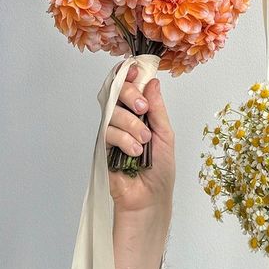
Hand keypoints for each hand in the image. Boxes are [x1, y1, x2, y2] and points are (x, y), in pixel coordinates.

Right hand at [106, 66, 174, 219]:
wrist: (150, 198)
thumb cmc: (160, 170)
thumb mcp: (166, 134)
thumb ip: (157, 109)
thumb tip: (153, 82)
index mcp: (140, 113)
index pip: (130, 86)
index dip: (129, 75)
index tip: (135, 70)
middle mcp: (124, 119)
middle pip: (118, 92)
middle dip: (130, 94)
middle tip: (143, 107)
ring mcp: (112, 132)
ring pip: (113, 112)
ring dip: (131, 125)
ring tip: (144, 141)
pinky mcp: (102, 147)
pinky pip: (108, 132)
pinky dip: (123, 139)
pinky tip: (134, 152)